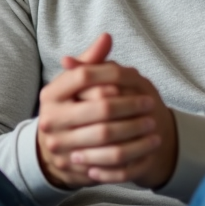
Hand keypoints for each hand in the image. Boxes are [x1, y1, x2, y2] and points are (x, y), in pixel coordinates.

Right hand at [36, 33, 178, 189]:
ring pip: (106, 139)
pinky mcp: (73, 168)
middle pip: (99, 109)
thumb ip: (91, 62)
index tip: (137, 78)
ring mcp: (60, 147)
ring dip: (135, 131)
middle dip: (130, 106)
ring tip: (154, 125)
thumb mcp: (74, 84)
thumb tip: (106, 37)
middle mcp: (50, 120)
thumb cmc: (70, 108)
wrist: (53, 150)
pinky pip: (108, 164)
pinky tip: (147, 147)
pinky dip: (131, 155)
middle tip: (152, 104)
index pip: (83, 77)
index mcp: (50, 95)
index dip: (112, 75)